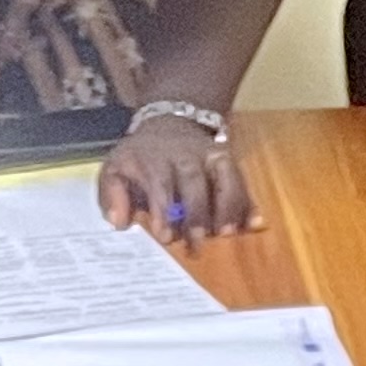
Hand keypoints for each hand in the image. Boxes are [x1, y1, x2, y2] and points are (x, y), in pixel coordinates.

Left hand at [98, 112, 255, 243]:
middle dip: (196, 213)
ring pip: (223, 176)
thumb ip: (111, 195)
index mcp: (154, 159)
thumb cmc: (140, 159)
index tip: (164, 236)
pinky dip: (249, 202)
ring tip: (227, 233)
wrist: (169, 123)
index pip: (160, 183)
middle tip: (197, 243)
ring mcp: (210, 156)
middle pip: (193, 181)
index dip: (163, 209)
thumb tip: (118, 222)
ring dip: (227, 205)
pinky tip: (254, 224)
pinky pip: (241, 180)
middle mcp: (185, 156)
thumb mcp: (115, 169)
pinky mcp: (228, 161)